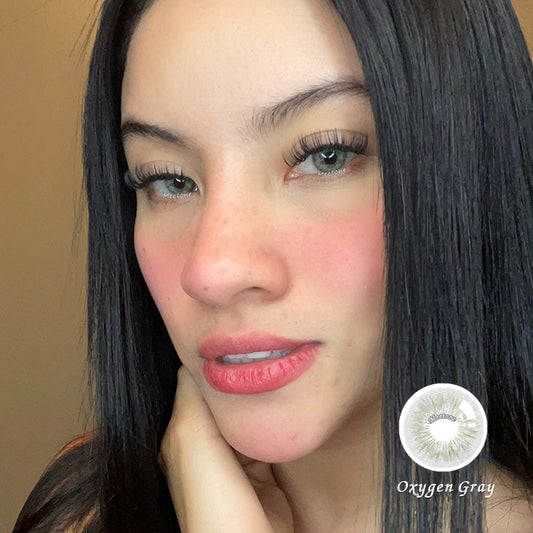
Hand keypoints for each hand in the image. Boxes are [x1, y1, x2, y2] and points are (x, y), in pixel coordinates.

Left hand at [159, 366, 293, 532]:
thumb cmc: (212, 500)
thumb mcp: (191, 437)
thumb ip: (191, 396)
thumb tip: (195, 357)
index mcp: (183, 437)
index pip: (195, 388)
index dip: (212, 367)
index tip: (231, 345)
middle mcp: (207, 447)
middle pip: (225, 402)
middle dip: (240, 384)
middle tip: (260, 359)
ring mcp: (236, 462)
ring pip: (249, 418)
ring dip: (260, 405)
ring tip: (275, 381)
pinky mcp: (263, 473)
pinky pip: (270, 437)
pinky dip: (277, 425)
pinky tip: (285, 411)